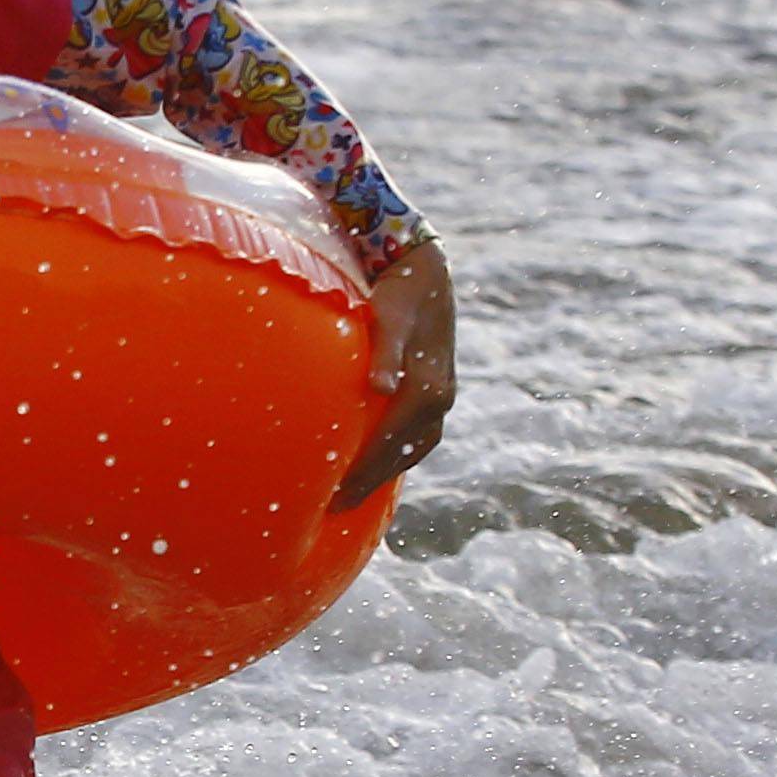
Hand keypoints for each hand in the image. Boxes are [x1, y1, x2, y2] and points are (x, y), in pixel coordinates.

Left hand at [334, 235, 455, 509]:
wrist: (426, 272)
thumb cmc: (399, 293)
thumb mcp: (389, 318)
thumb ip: (387, 353)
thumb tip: (383, 388)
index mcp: (428, 388)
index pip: (391, 443)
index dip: (364, 472)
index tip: (335, 495)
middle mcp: (440, 397)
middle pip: (404, 453)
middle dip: (372, 481)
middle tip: (336, 505)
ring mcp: (441, 395)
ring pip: (414, 448)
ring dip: (387, 471)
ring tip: (354, 492)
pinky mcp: (436, 389)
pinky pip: (417, 434)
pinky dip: (397, 453)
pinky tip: (374, 461)